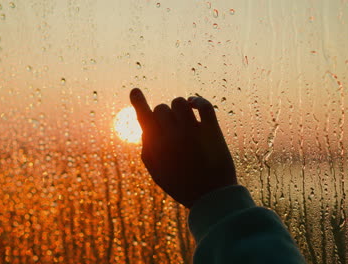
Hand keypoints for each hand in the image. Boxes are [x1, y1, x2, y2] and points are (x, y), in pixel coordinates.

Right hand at [130, 88, 236, 207]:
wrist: (212, 197)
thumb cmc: (182, 186)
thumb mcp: (158, 173)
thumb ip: (148, 150)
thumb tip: (146, 129)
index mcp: (157, 146)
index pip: (144, 117)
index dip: (138, 102)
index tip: (135, 91)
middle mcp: (173, 135)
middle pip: (161, 109)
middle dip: (163, 115)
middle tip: (171, 126)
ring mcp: (193, 131)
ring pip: (179, 102)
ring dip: (179, 107)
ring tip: (183, 117)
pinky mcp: (211, 130)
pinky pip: (203, 105)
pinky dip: (197, 101)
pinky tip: (194, 104)